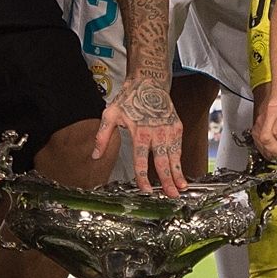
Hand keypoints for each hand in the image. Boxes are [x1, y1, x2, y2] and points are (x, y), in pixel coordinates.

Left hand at [97, 77, 185, 194]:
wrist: (149, 82)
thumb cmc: (129, 99)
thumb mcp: (110, 114)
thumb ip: (102, 136)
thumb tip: (95, 156)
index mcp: (140, 132)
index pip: (141, 159)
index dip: (143, 176)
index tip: (145, 189)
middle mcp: (157, 132)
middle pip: (162, 161)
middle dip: (167, 180)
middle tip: (171, 195)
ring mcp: (169, 129)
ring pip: (174, 156)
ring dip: (178, 173)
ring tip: (182, 188)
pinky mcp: (177, 126)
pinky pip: (179, 147)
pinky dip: (180, 161)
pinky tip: (181, 173)